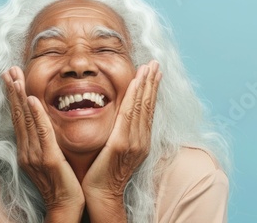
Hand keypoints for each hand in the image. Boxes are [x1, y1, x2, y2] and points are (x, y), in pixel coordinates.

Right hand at [2, 67, 84, 221]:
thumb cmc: (61, 182)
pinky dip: (36, 115)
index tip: (10, 77)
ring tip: (14, 77)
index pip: (18, 118)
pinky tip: (31, 99)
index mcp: (27, 149)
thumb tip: (43, 123)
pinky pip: (42, 132)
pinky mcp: (49, 158)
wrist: (66, 206)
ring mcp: (35, 154)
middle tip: (7, 70)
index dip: (13, 97)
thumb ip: (44, 141)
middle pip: (17, 115)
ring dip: (19, 96)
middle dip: (12, 91)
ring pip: (26, 120)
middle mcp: (27, 150)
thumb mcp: (49, 158)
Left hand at [81, 60, 161, 220]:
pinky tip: (136, 83)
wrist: (100, 193)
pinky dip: (134, 97)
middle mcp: (141, 139)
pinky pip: (129, 115)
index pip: (147, 110)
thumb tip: (119, 119)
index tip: (153, 73)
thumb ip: (120, 133)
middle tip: (155, 63)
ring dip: (146, 84)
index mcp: (140, 140)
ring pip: (142, 107)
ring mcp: (134, 141)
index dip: (151, 90)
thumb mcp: (116, 150)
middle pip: (148, 105)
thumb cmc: (103, 173)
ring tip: (149, 67)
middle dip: (152, 82)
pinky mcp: (122, 143)